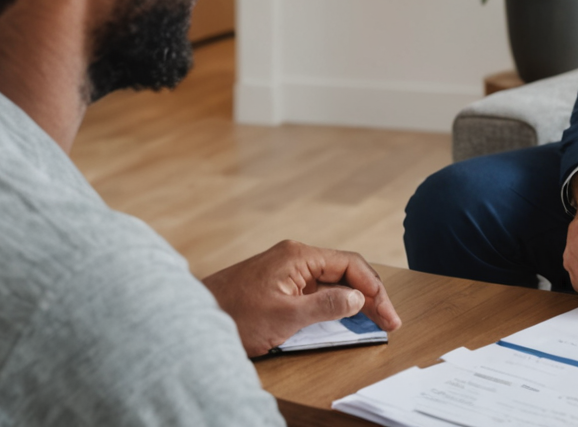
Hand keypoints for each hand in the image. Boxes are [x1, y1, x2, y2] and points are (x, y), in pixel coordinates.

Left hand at [201, 240, 401, 356]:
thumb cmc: (231, 315)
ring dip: (352, 300)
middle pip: (344, 271)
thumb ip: (326, 306)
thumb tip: (358, 298)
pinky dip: (332, 303)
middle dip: (369, 296)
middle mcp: (294, 256)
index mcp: (299, 256)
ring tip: (371, 321)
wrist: (189, 321)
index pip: (351, 265)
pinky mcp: (277, 283)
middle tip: (387, 322)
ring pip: (330, 281)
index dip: (375, 290)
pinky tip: (341, 318)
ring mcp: (284, 269)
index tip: (388, 315)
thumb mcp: (285, 317)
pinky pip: (314, 289)